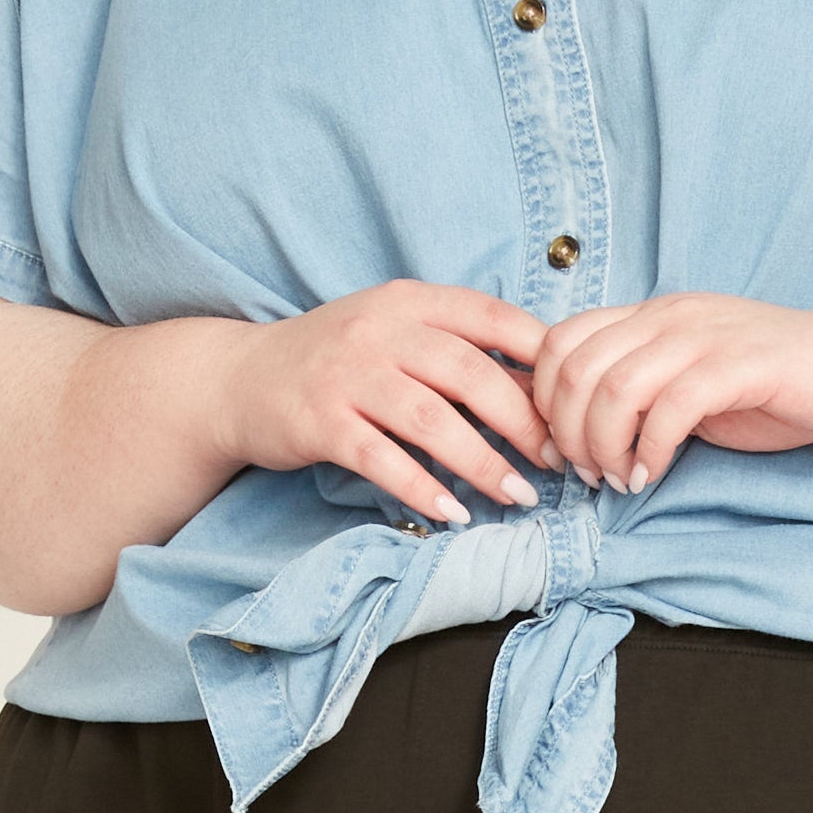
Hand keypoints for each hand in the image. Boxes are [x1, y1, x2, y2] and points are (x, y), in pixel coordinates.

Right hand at [230, 280, 560, 524]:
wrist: (238, 379)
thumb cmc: (334, 361)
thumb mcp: (393, 332)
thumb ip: (454, 347)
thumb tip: (539, 385)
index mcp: (410, 301)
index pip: (492, 318)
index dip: (541, 357)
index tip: (575, 400)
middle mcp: (380, 330)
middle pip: (470, 373)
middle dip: (522, 422)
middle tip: (556, 462)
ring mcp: (348, 375)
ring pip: (431, 419)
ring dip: (482, 463)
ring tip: (518, 495)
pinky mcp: (320, 421)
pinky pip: (381, 458)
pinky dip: (421, 487)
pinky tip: (451, 512)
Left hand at [530, 291, 812, 493]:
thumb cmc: (778, 385)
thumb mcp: (691, 380)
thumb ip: (641, 390)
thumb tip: (578, 430)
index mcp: (653, 314)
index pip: (560, 340)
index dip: (544, 401)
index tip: (566, 450)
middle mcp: (670, 316)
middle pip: (573, 367)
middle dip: (567, 434)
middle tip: (591, 474)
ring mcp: (705, 336)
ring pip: (613, 387)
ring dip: (603, 446)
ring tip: (620, 478)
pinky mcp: (739, 366)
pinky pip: (668, 408)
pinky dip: (649, 451)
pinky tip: (654, 474)